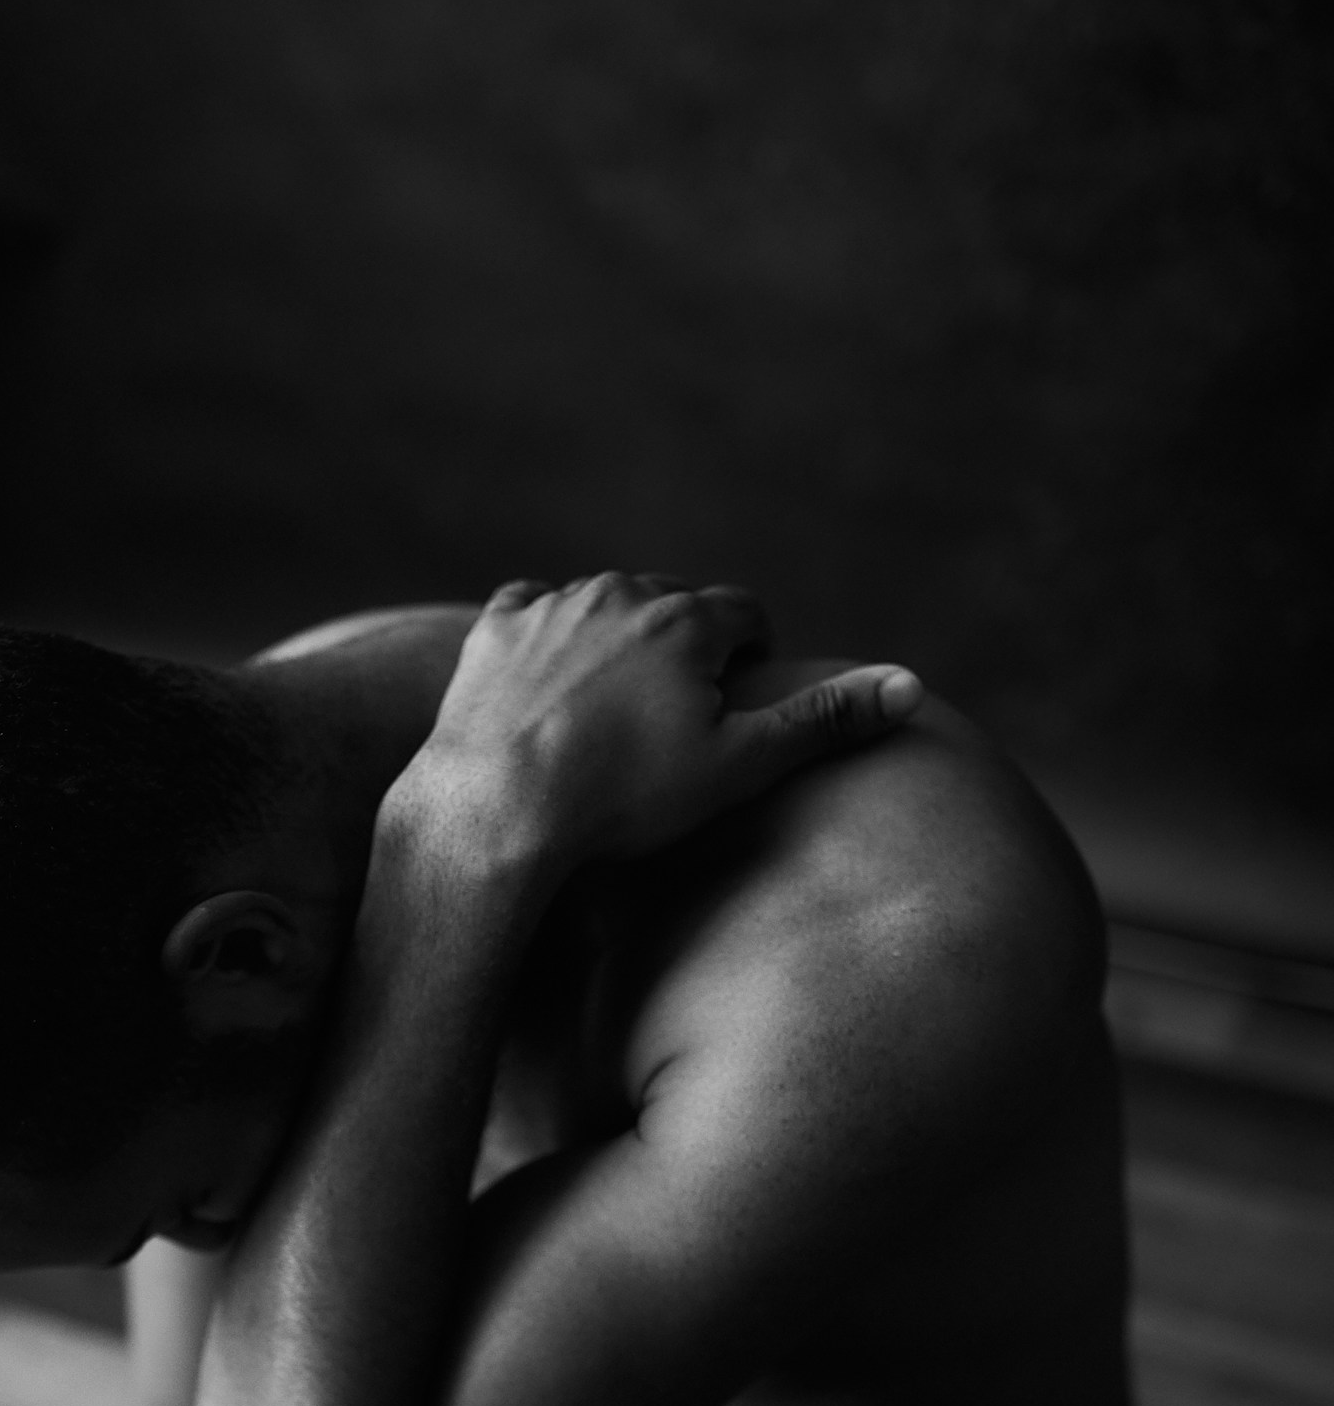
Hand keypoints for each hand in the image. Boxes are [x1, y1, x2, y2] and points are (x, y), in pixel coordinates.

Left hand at [415, 573, 921, 869]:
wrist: (496, 813)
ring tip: (615, 701)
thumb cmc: (621, 800)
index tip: (744, 690)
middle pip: (674, 600)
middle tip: (680, 705)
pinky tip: (548, 679)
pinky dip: (546, 634)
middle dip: (687, 641)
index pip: (744, 615)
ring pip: (603, 602)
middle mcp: (621, 593)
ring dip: (618, 636)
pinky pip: (530, 609)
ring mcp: (552, 606)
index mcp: (688, 621)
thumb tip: (912, 686)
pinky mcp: (494, 630)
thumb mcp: (737, 767)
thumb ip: (822, 723)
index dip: (753, 652)